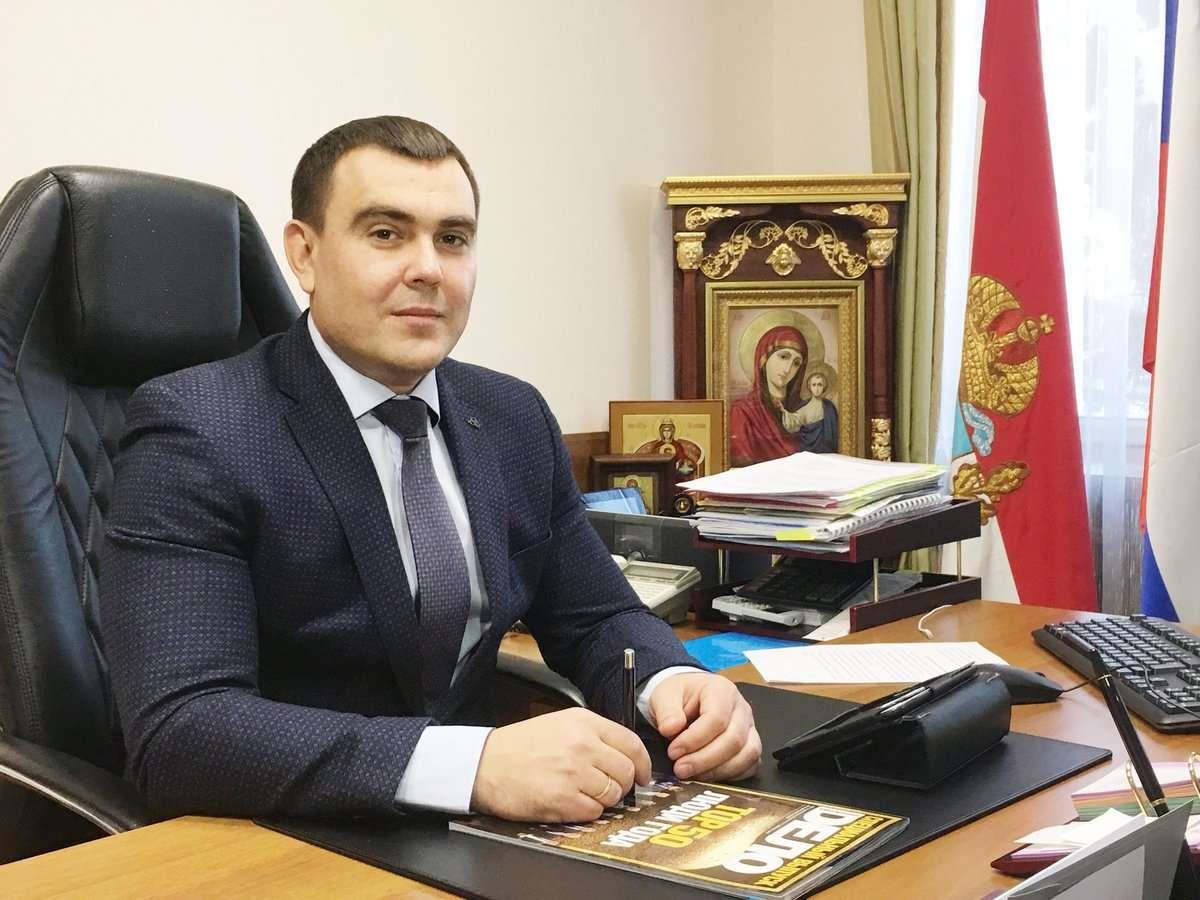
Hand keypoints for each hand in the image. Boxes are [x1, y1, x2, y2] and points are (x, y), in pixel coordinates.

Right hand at [470, 707, 650, 821]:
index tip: (642, 775)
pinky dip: (586, 812)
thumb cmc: (520, 746)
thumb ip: (594, 735)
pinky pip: (594, 812)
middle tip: (606, 787)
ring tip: (580, 793)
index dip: (642, 764)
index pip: (631, 744)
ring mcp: (574, 773)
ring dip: (602, 799)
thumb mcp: (559, 723)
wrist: (483, 764)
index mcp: (584, 722)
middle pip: (626, 772)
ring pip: (613, 794)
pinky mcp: (563, 799)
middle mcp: (582, 745)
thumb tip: (626, 756)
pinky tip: (568, 802)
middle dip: (621, 784)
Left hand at [648, 672, 760, 781]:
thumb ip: (667, 711)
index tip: (674, 751)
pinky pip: (750, 765)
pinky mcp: (750, 745)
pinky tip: (707, 775)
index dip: (694, 740)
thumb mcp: (664, 695)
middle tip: (680, 769)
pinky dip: (730, 775)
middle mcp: (741, 708)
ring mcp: (749, 727)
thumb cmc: (679, 696)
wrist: (687, 700)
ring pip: (747, 755)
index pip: (716, 718)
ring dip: (718, 770)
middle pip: (733, 739)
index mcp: (721, 690)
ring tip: (692, 774)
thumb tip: (671, 729)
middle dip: (705, 760)